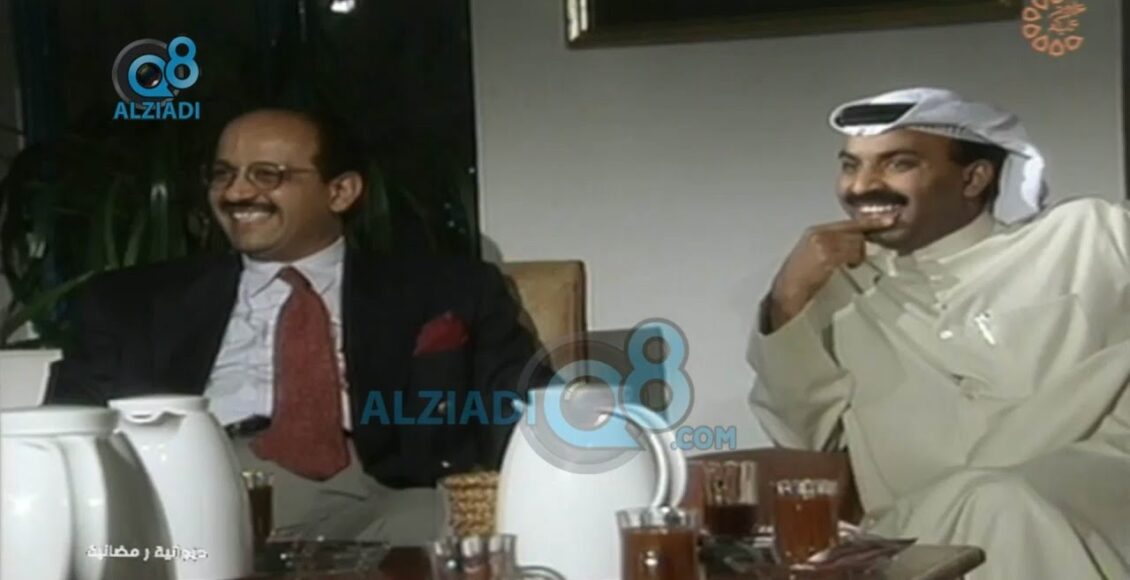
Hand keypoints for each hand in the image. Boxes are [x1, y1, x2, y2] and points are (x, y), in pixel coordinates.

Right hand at [765, 215, 894, 330]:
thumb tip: (857, 246)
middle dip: (861, 246)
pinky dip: (854, 261)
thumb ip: (832, 247)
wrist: (785, 296)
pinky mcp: (827, 255)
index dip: (870, 221)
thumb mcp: (814, 257)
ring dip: (858, 256)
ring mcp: (823, 243)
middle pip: (855, 231)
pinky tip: (847, 268)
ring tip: (848, 268)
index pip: (848, 222)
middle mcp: (819, 233)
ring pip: (856, 242)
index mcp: (815, 232)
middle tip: (855, 261)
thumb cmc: (800, 282)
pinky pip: (852, 253)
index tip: (889, 219)